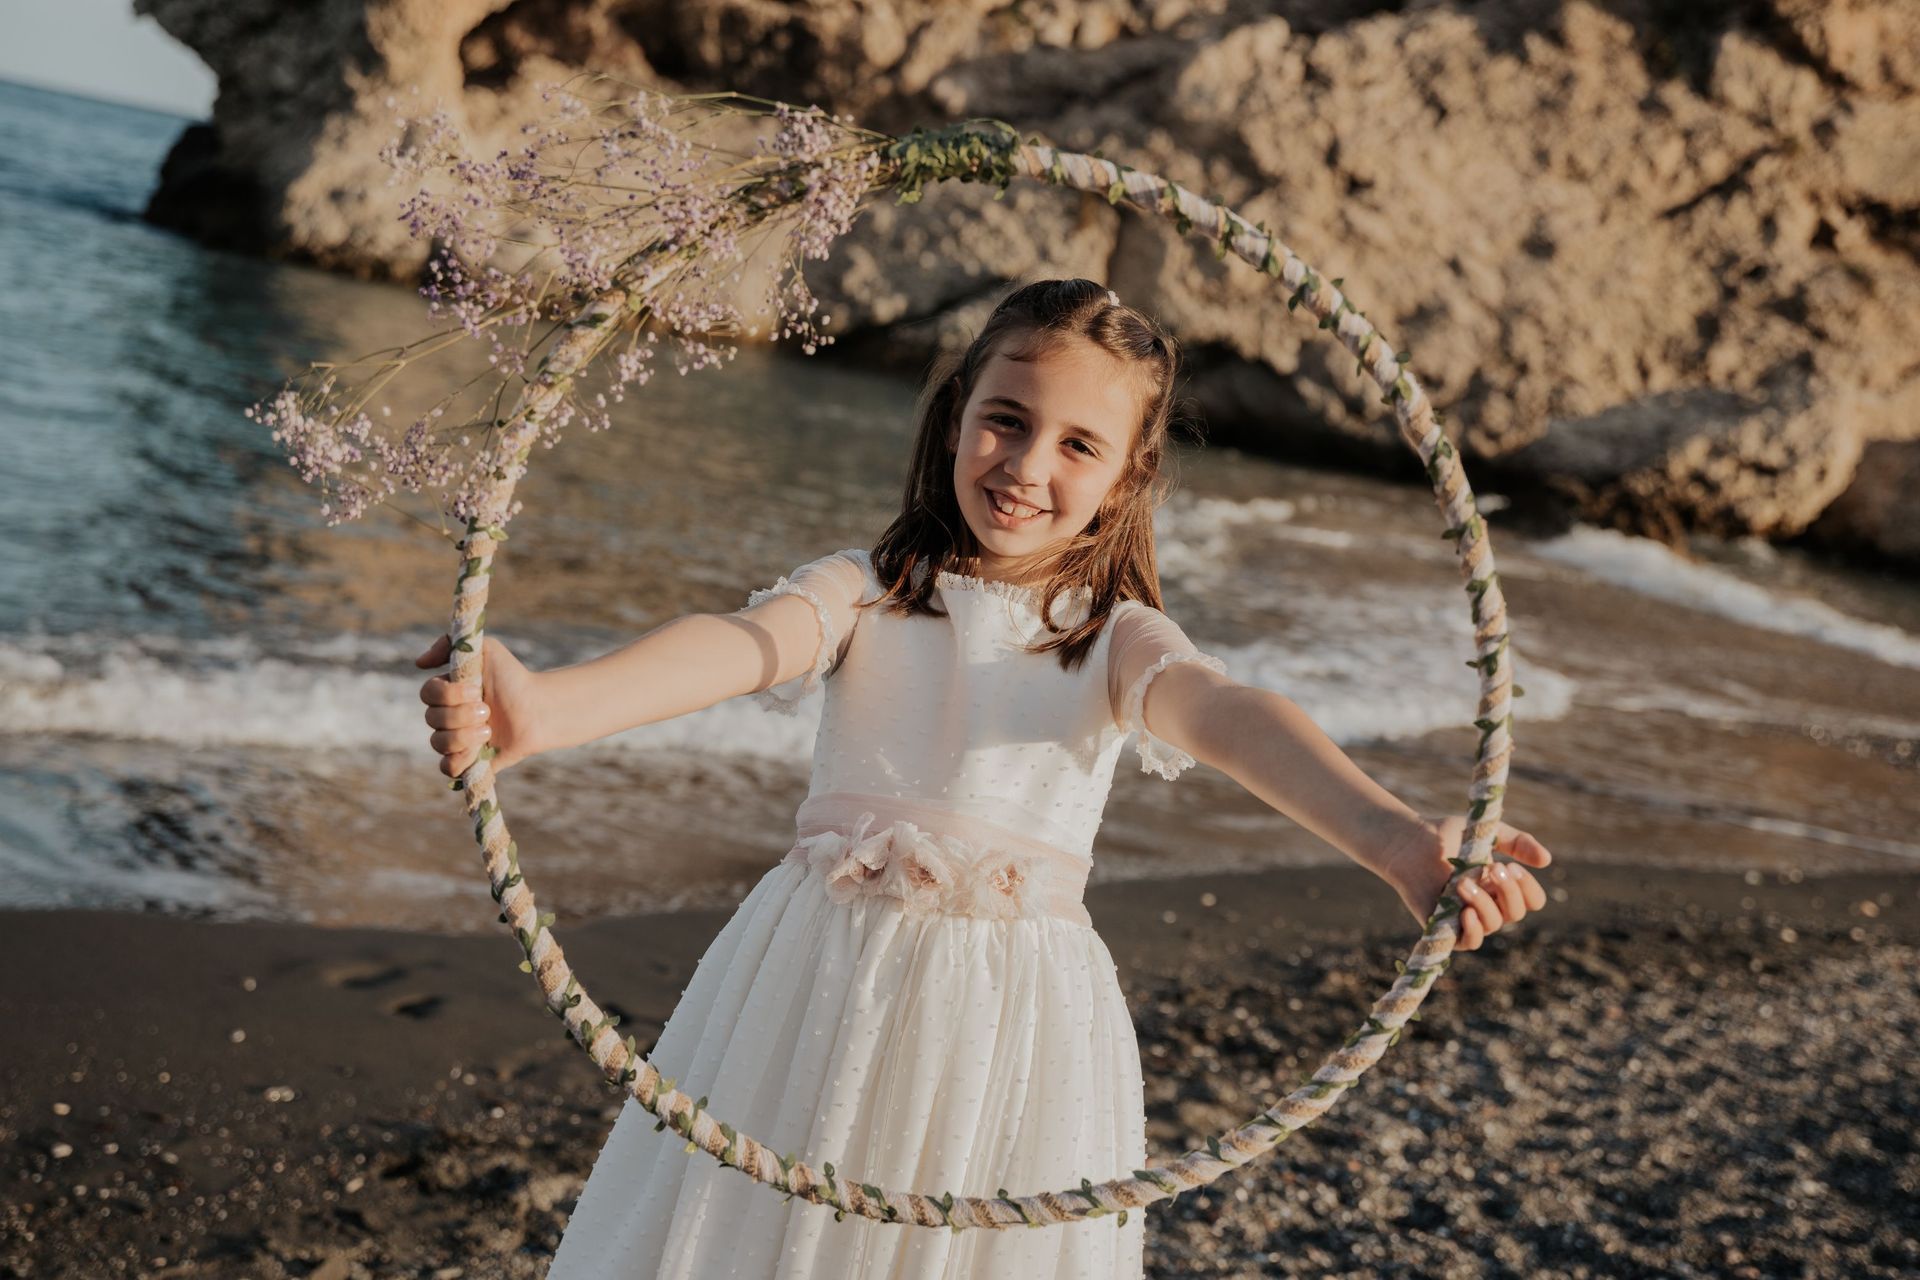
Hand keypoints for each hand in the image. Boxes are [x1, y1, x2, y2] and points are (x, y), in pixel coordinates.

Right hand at [415, 633, 541, 778]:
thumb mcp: (487, 650)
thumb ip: (453, 644)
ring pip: (438, 743)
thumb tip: (420, 663)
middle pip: (432, 719)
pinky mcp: (467, 762)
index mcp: (446, 692)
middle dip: (462, 714)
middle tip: (488, 710)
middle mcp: (446, 717)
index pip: (427, 694)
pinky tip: (480, 751)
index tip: (477, 689)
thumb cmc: (513, 678)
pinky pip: (447, 768)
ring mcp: (456, 740)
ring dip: (465, 736)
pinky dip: (460, 760)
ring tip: (489, 731)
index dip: (450, 694)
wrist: (538, 709)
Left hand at [1379, 815, 1553, 949]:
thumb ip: (1517, 842)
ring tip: (1464, 882)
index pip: (1531, 900)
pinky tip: (1465, 911)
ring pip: (1494, 924)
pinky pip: (1470, 942)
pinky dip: (1473, 930)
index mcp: (1500, 886)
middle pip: (1516, 912)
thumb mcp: (1488, 834)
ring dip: (1484, 903)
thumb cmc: (1446, 837)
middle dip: (1509, 891)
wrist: (1409, 842)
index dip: (1527, 888)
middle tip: (1492, 867)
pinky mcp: (1446, 928)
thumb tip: (1547, 860)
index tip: (1512, 866)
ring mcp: (1467, 918)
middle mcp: (1488, 905)